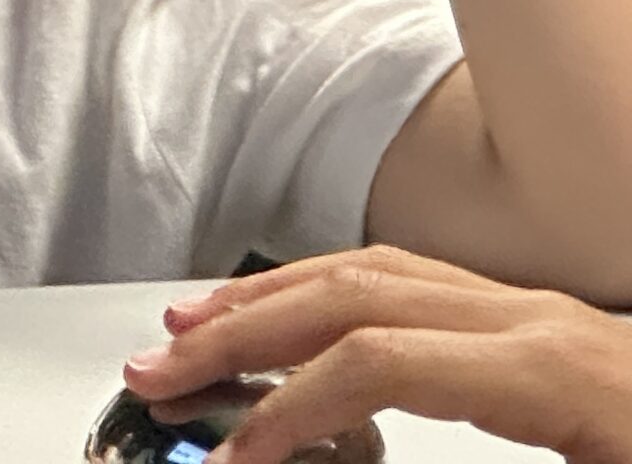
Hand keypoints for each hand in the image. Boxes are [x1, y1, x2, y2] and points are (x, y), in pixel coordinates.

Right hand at [120, 246, 631, 462]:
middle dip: (245, 330)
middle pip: (356, 293)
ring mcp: (541, 314)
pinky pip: (412, 282)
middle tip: (158, 370)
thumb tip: (338, 460)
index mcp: (558, 372)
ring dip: (270, 297)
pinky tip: (290, 312)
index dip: (291, 408)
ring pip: (375, 271)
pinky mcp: (544, 329)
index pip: (380, 361)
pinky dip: (329, 291)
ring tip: (191, 329)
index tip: (230, 461)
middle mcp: (540, 322)